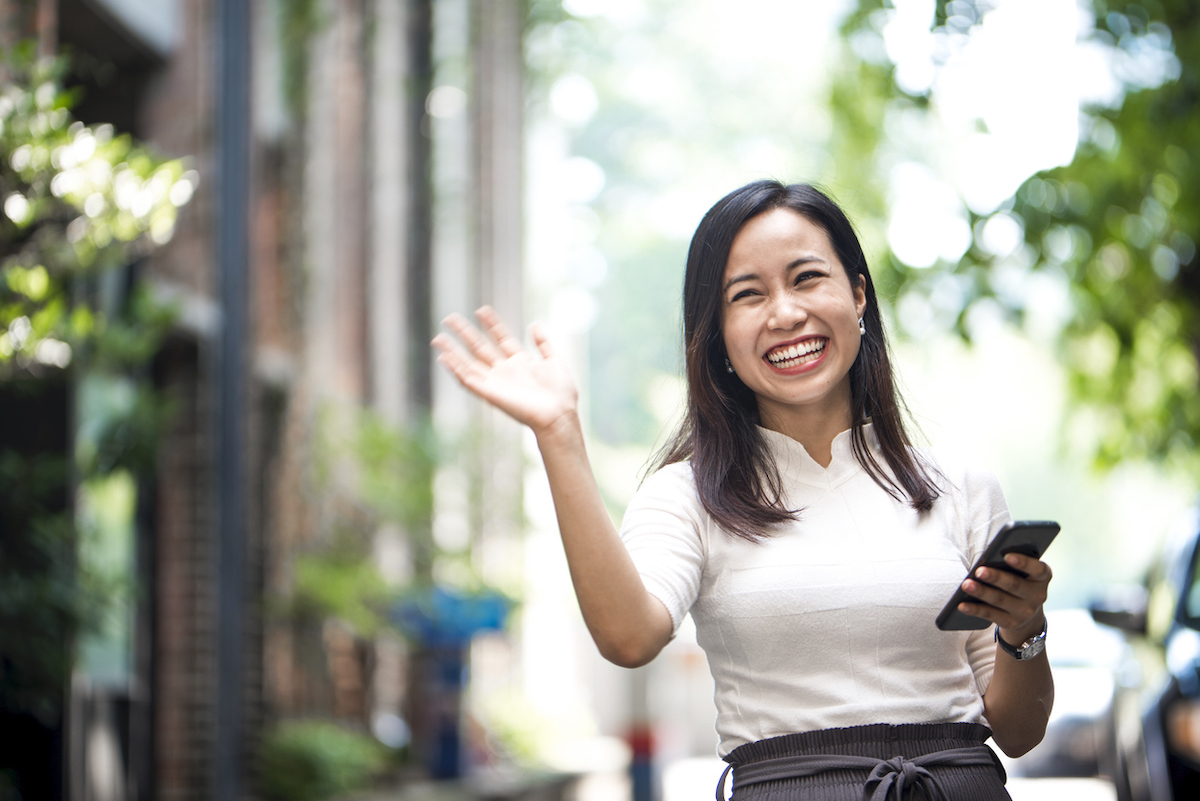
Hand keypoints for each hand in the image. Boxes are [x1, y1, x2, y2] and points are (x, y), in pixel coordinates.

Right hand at [431, 306, 578, 435]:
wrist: (559, 415)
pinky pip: (468, 380)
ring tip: (438, 337)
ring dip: (452, 351)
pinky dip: (455, 369)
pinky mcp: (490, 394)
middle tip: (449, 318)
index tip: (482, 310)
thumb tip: (534, 324)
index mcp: (520, 363)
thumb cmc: (561, 394)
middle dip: (464, 333)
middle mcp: (505, 372)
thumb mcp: (555, 361)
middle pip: (480, 348)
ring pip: (469, 363)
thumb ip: (543, 343)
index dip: (491, 324)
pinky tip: (444, 358)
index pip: (501, 338)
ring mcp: (496, 382)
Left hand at [957, 552, 1052, 643]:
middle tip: (979, 571)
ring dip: (982, 592)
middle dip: (996, 577)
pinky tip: (962, 605)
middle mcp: (1037, 595)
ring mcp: (1025, 611)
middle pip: (1014, 585)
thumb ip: (1013, 564)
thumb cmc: (1020, 580)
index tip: (1007, 555)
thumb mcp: (1023, 572)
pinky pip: (990, 615)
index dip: (1023, 562)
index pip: (1037, 569)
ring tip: (966, 585)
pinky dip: (975, 609)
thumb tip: (988, 560)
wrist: (1027, 613)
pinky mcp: (1011, 623)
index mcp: (1042, 577)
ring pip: (1000, 600)